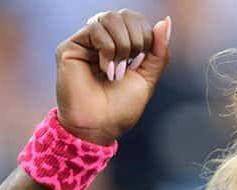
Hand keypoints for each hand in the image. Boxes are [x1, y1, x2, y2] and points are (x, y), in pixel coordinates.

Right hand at [55, 10, 171, 144]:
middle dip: (136, 40)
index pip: (137, 20)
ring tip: (117, 70)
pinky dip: (108, 49)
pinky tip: (105, 69)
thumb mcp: (148, 78)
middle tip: (130, 66)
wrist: (100, 127)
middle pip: (125, 15)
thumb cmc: (120, 108)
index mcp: (121, 45)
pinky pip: (95, 28)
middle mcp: (102, 40)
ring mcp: (86, 42)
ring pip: (110, 18)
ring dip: (122, 45)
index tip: (140, 63)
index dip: (146, 37)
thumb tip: (165, 21)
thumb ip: (158, 51)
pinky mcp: (71, 47)